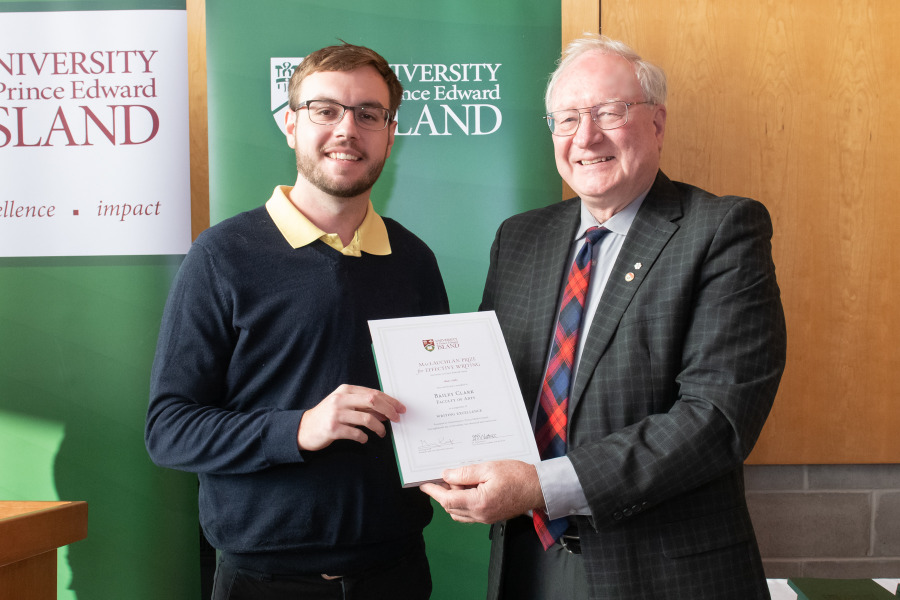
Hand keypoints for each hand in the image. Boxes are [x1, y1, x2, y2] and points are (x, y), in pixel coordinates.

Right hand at [297, 384, 404, 450]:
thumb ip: (363, 406)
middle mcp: (340, 399)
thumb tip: (386, 412)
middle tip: (396, 419)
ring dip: (379, 427)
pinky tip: (365, 439)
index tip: (400, 408)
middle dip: (389, 410)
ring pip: (367, 419)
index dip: (390, 401)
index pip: (373, 392)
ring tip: (382, 433)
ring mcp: (336, 414)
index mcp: (345, 390)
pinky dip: (364, 438)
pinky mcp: (333, 429)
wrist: (304, 428)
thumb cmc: (327, 416)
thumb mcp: (344, 405)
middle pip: (373, 401)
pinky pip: (356, 433)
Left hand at [420, 460, 544, 523]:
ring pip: (459, 512)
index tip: (423, 484)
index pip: (448, 500)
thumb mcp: (489, 468)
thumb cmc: (518, 476)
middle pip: (451, 508)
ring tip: (454, 481)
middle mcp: (480, 515)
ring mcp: (486, 518)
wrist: (538, 488)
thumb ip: (465, 474)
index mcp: (479, 503)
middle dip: (442, 494)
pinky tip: (465, 489)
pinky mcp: (491, 517)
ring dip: (451, 499)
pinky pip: (469, 514)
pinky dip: (462, 503)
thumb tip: (446, 476)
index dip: (433, 491)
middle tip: (439, 478)